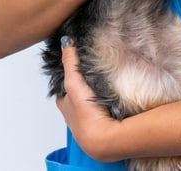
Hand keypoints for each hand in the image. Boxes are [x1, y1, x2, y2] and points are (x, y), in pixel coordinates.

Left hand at [55, 38, 122, 161]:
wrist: (106, 137)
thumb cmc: (86, 115)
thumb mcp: (73, 82)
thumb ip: (69, 62)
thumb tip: (66, 43)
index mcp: (65, 105)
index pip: (63, 87)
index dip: (68, 74)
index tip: (76, 64)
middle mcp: (76, 113)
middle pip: (78, 93)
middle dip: (85, 83)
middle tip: (96, 70)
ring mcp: (91, 119)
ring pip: (92, 100)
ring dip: (98, 91)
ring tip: (109, 78)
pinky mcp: (105, 121)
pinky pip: (106, 106)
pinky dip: (109, 98)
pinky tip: (117, 93)